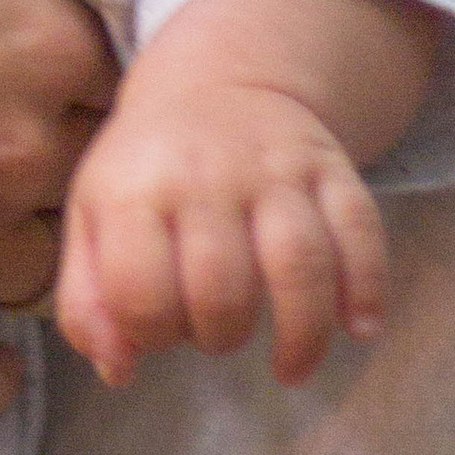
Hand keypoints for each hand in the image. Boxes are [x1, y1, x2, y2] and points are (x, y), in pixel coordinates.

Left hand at [59, 81, 384, 387]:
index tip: (160, 330)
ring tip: (290, 369)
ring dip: (301, 336)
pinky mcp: (331, 168)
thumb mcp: (92, 221)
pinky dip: (367, 291)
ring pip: (300, 265)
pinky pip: (361, 234)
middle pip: (223, 289)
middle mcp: (205, 176)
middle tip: (218, 335)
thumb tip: (119, 372)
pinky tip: (358, 330)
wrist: (218, 82)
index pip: (141, 293)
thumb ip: (87, 302)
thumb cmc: (146, 172)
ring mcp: (274, 170)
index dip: (150, 334)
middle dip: (220, 337)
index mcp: (132, 192)